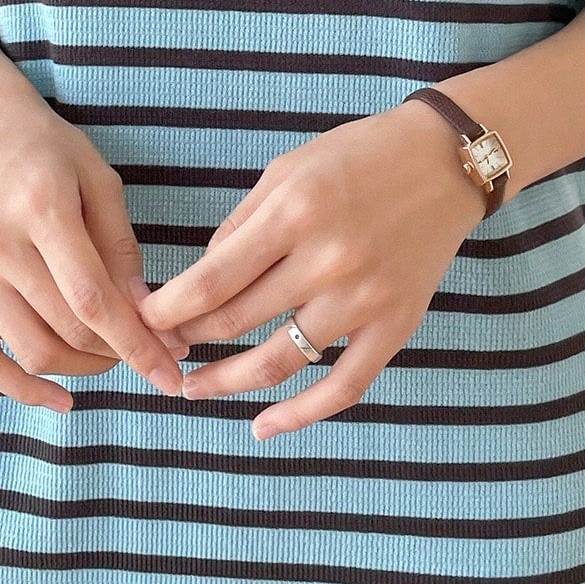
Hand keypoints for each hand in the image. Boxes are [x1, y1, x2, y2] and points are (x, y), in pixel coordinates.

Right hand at [0, 77, 188, 412]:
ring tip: (114, 355)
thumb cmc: (48, 150)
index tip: (171, 372)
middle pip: (67, 329)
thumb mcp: (99, 180)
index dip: (136, 344)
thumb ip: (122, 247)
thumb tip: (148, 314)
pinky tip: (60, 398)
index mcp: (41, 210)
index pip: (93, 299)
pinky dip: (21, 389)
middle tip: (156, 351)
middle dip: (121, 353)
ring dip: (83, 368)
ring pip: (32, 351)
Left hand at [135, 96, 489, 438]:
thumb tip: (201, 279)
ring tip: (192, 389)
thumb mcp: (288, 170)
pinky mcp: (395, 325)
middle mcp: (326, 260)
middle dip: (187, 341)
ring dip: (226, 382)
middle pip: (237, 321)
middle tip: (159, 350)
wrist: (444, 160)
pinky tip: (263, 428)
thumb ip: (241, 224)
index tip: (140, 321)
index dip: (168, 309)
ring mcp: (363, 299)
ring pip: (279, 361)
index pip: (212, 280)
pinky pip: (343, 386)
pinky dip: (301, 415)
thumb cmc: (358, 155)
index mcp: (293, 214)